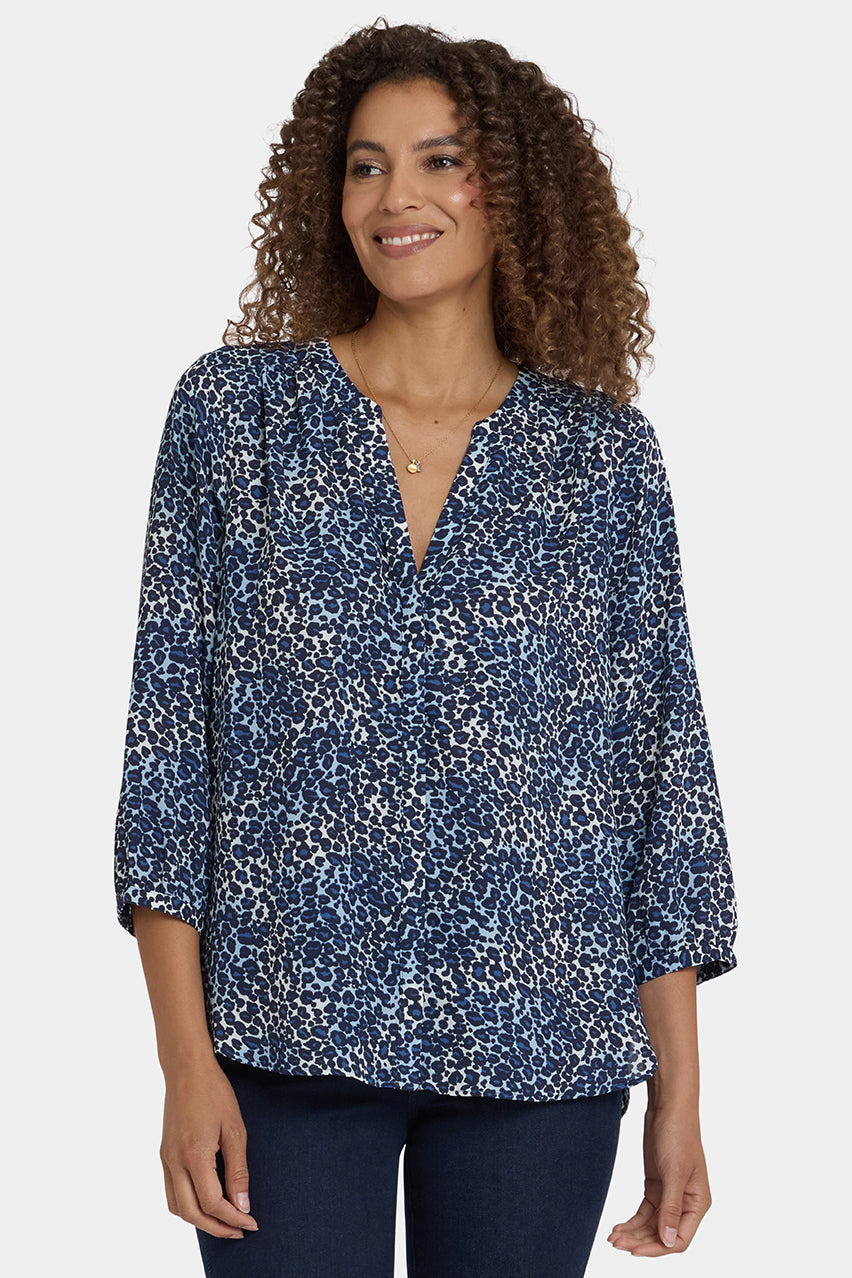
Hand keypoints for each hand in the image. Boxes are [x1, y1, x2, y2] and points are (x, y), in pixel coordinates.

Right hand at [159, 1056, 259, 1239]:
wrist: (186, 1069)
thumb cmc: (214, 1093)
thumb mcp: (235, 1129)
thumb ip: (238, 1170)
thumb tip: (242, 1204)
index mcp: (194, 1156)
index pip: (212, 1203)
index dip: (233, 1218)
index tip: (251, 1224)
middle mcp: (175, 1162)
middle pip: (191, 1213)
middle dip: (216, 1228)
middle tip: (239, 1231)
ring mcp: (166, 1159)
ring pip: (177, 1207)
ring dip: (199, 1220)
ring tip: (224, 1221)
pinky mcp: (164, 1155)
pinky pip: (171, 1192)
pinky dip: (187, 1206)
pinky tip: (206, 1202)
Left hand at [607, 1101, 710, 1255]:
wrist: (667, 1107)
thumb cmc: (678, 1134)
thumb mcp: (674, 1171)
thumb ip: (671, 1208)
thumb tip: (666, 1240)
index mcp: (697, 1203)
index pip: (680, 1238)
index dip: (658, 1248)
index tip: (636, 1250)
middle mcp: (685, 1203)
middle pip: (662, 1235)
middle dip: (641, 1242)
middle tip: (618, 1243)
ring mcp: (669, 1195)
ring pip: (651, 1226)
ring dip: (633, 1233)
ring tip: (613, 1238)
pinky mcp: (655, 1186)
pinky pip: (644, 1213)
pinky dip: (632, 1221)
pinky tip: (618, 1227)